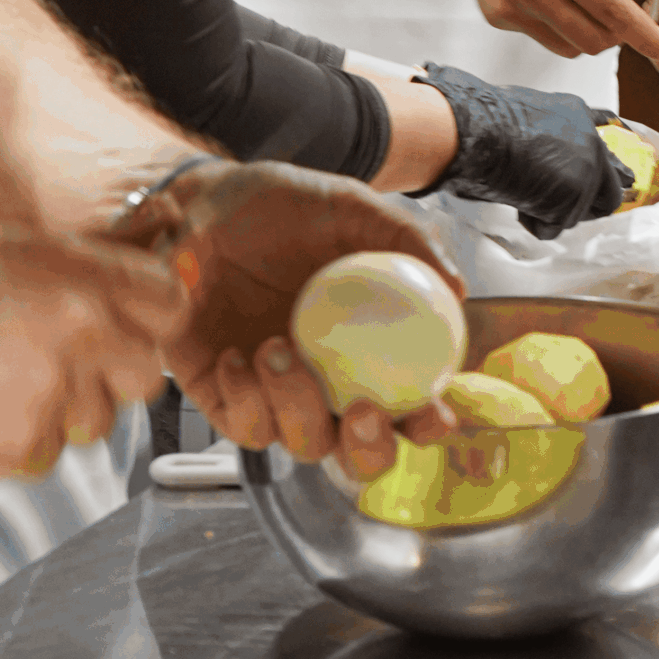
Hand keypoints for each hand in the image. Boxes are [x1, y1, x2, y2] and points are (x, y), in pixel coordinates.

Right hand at [0, 228, 185, 484]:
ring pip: (102, 418)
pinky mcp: (18, 452)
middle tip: (73, 354)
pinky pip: (53, 450)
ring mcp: (49, 400)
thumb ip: (93, 261)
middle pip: (149, 371)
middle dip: (119, 367)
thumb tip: (155, 253)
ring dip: (72, 405)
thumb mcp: (16, 247)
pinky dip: (29, 437)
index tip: (137, 318)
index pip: (171, 303)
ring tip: (12, 377)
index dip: (154, 312)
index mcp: (80, 284)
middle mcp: (75, 341)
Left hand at [121, 163, 466, 482]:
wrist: (201, 205)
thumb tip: (457, 288)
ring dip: (297, 407)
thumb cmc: (281, 207)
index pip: (411, 402)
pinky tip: (235, 355)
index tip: (435, 413)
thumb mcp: (349, 207)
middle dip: (369, 450)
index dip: (428, 422)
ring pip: (304, 443)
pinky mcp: (224, 400)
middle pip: (360, 454)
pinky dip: (244, 399)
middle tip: (363, 410)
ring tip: (275, 347)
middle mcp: (328, 382)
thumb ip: (406, 239)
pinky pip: (243, 427)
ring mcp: (276, 396)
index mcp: (370, 347)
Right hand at [412, 67, 631, 237]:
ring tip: (523, 193)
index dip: (613, 164)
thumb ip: (549, 132)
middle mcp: (592, 143)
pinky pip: (555, 227)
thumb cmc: (488, 120)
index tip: (627, 175)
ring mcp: (588, 171)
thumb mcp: (526, 114)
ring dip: (551, 213)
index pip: (607, 138)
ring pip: (578, 213)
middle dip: (588, 206)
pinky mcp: (576, 195)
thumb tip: (550, 149)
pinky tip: (520, 203)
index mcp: (578, 114)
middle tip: (560, 208)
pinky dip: (536, 223)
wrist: (481, 131)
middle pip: (610, 191)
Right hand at [462, 0, 658, 80]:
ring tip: (592, 3)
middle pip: (595, 39)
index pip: (616, 12)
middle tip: (625, 12)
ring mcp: (512, 5)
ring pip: (570, 46)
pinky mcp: (498, 14)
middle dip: (620, 33)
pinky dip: (562, 27)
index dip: (648, 38)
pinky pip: (543, 38)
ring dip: (592, 34)